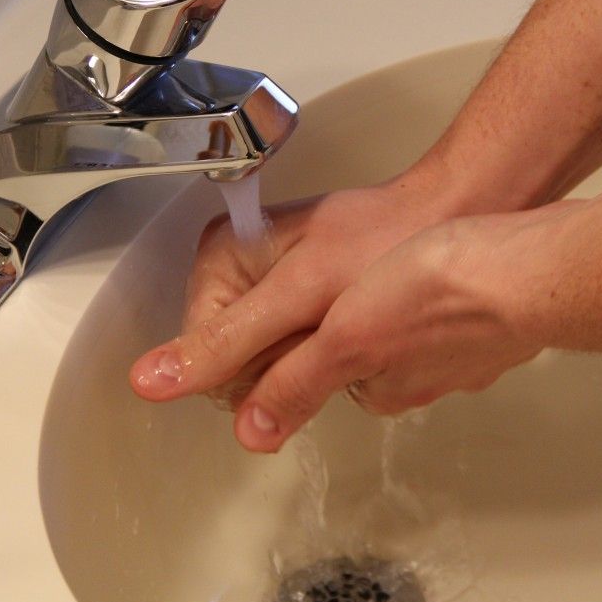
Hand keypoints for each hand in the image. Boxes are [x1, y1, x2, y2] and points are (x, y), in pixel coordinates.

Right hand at [128, 173, 458, 435]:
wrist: (450, 219)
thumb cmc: (385, 242)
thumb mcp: (300, 297)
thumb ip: (230, 344)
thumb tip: (152, 383)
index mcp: (217, 261)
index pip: (205, 358)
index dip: (256, 366)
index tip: (301, 337)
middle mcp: (236, 276)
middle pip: (236, 366)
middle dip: (285, 361)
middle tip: (329, 327)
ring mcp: (271, 293)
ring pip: (271, 368)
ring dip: (310, 360)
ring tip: (346, 323)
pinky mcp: (303, 308)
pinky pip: (300, 356)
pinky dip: (329, 353)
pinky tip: (355, 331)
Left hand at [226, 211, 550, 450]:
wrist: (535, 265)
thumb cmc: (446, 294)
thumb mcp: (345, 337)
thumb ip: (295, 381)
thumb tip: (250, 434)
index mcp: (379, 388)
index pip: (318, 375)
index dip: (293, 336)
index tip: (292, 296)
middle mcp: (421, 378)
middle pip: (362, 355)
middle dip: (343, 316)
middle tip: (335, 269)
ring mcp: (460, 349)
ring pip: (404, 329)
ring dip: (390, 296)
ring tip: (384, 255)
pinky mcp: (488, 316)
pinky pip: (446, 306)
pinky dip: (433, 282)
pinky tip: (433, 254)